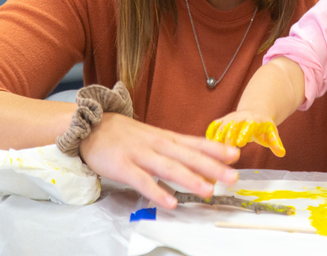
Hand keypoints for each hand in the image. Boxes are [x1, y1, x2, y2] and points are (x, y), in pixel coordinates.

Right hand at [79, 113, 239, 209]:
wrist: (90, 126)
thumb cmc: (125, 135)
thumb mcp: (154, 138)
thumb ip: (175, 150)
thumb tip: (200, 163)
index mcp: (166, 138)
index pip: (195, 142)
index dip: (216, 149)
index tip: (236, 154)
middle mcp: (158, 145)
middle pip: (189, 156)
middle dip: (213, 166)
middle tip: (232, 176)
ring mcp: (141, 155)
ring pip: (169, 168)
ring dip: (190, 179)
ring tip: (208, 190)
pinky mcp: (123, 167)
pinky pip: (142, 181)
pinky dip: (157, 191)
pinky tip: (170, 202)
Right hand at [206, 112, 285, 156]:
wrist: (255, 112)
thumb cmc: (262, 127)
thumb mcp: (271, 134)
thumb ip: (275, 143)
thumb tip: (281, 152)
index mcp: (253, 120)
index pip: (248, 125)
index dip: (243, 132)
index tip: (240, 142)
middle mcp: (240, 118)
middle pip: (232, 126)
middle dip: (228, 137)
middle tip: (224, 151)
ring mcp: (229, 119)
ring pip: (221, 127)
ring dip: (216, 139)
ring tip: (211, 153)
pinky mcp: (221, 121)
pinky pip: (214, 126)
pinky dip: (209, 135)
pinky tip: (203, 147)